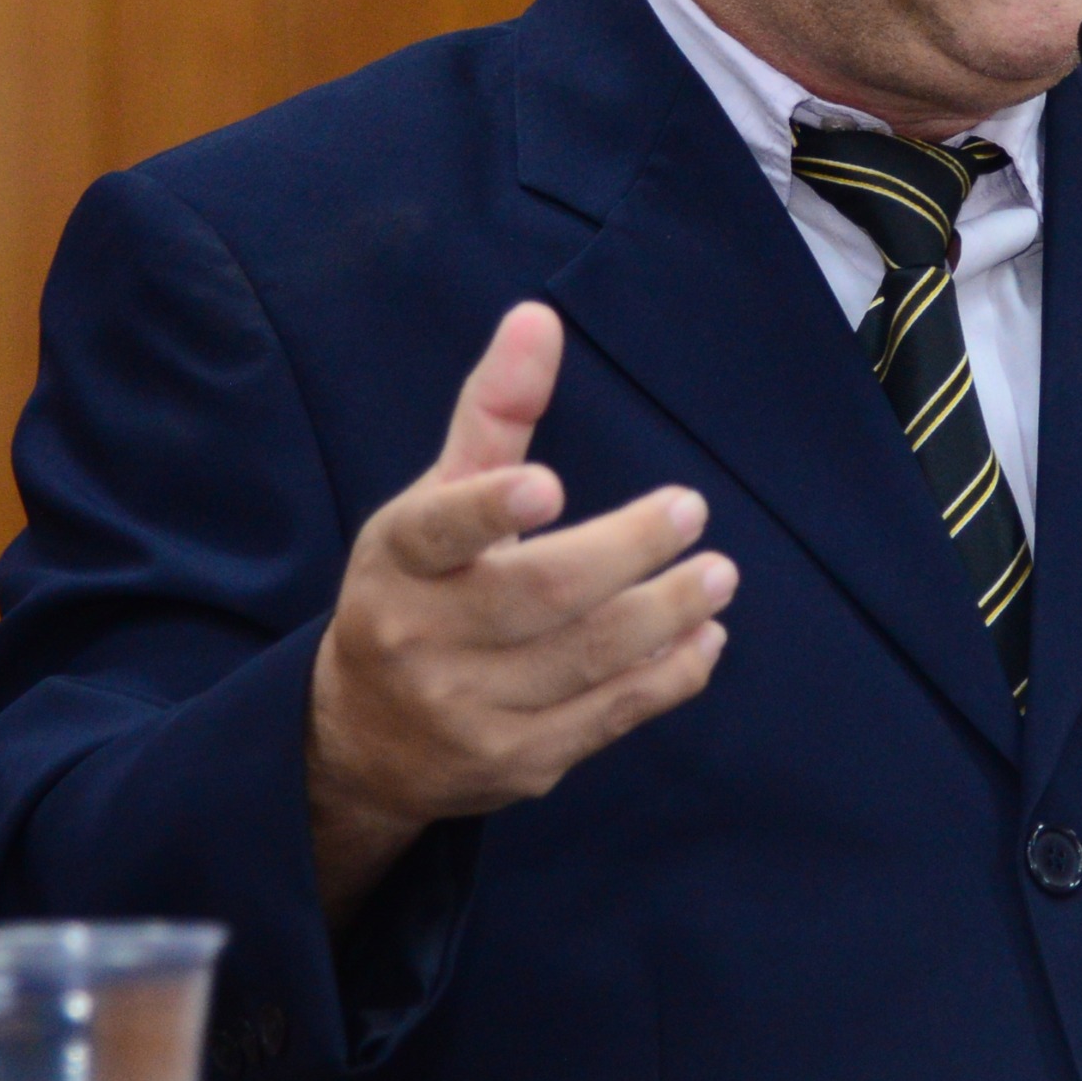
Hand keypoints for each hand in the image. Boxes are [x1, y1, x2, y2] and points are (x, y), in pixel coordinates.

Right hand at [306, 302, 733, 922]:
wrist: (364, 737)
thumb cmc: (418, 588)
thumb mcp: (434, 501)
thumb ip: (493, 414)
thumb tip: (539, 316)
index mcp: (398, 560)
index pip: (438, 529)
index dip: (490, 509)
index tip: (548, 486)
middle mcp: (420, 637)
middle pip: (537, 595)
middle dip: (625, 554)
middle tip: (691, 512)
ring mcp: (467, 709)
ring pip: (584, 659)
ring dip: (664, 615)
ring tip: (718, 576)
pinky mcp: (514, 764)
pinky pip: (605, 717)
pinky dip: (666, 678)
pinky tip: (704, 638)